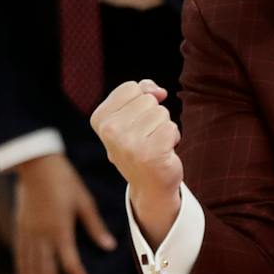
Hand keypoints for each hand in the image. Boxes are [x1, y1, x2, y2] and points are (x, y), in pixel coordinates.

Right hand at [13, 152, 116, 273]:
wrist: (35, 164)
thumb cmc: (64, 181)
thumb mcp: (84, 201)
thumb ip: (94, 226)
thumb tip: (109, 247)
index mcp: (60, 230)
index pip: (70, 262)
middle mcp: (42, 236)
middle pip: (46, 270)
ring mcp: (28, 232)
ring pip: (31, 265)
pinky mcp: (20, 227)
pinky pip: (20, 253)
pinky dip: (22, 268)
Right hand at [91, 78, 183, 240]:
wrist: (150, 186)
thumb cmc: (141, 146)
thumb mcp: (132, 116)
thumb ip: (141, 92)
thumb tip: (159, 91)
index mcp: (100, 119)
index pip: (131, 88)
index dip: (141, 101)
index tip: (136, 124)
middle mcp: (110, 131)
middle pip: (148, 100)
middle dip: (153, 116)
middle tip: (146, 138)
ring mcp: (129, 143)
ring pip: (161, 113)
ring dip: (164, 128)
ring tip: (154, 145)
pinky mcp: (150, 154)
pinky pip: (172, 128)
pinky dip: (173, 139)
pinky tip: (163, 153)